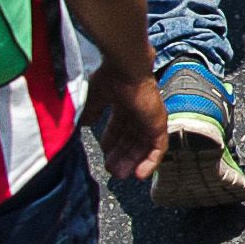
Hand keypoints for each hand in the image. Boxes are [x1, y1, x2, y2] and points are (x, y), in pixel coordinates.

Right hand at [84, 61, 168, 181]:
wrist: (127, 68)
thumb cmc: (111, 77)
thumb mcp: (96, 97)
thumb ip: (92, 111)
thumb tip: (85, 124)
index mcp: (126, 103)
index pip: (120, 127)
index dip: (111, 142)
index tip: (103, 154)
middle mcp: (140, 111)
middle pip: (132, 139)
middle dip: (121, 156)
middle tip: (111, 171)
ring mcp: (151, 118)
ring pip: (143, 146)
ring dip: (132, 162)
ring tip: (120, 175)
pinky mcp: (160, 124)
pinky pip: (158, 148)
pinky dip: (150, 162)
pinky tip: (139, 175)